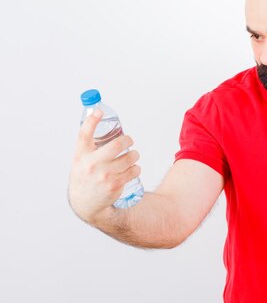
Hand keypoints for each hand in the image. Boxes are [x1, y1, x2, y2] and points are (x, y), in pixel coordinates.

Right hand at [68, 109, 140, 223]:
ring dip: (134, 155)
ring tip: (132, 157)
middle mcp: (91, 164)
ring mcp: (104, 175)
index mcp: (81, 156)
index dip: (91, 120)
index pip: (84, 134)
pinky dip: (136, 168)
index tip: (99, 112)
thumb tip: (99, 120)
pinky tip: (132, 169)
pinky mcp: (115, 185)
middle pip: (116, 144)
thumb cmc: (85, 176)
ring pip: (129, 157)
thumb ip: (89, 145)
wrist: (85, 203)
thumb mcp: (81, 160)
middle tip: (129, 141)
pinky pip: (134, 171)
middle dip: (128, 140)